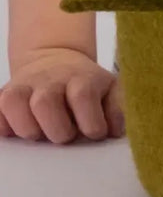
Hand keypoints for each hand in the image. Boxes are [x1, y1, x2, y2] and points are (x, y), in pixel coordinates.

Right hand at [0, 47, 123, 143]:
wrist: (56, 60)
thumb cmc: (87, 84)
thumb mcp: (111, 90)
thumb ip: (118, 109)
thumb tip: (114, 131)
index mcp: (82, 78)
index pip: (83, 96)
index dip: (90, 122)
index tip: (95, 133)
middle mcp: (50, 79)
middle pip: (45, 102)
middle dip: (57, 130)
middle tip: (66, 136)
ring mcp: (24, 85)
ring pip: (14, 102)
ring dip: (28, 128)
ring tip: (42, 134)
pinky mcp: (4, 94)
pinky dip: (3, 124)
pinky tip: (17, 131)